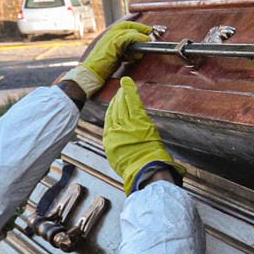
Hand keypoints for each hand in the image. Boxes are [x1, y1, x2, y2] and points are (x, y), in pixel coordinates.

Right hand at [58, 21, 154, 96]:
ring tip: (148, 39)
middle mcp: (108, 35)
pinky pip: (128, 37)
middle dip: (140, 27)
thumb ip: (123, 50)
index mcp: (108, 36)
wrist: (90, 73)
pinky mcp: (113, 44)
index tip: (145, 30)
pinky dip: (137, 38)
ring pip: (128, 30)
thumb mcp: (114, 56)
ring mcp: (110, 38)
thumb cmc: (102, 68)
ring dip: (140, 34)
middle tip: (149, 32)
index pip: (123, 26)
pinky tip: (144, 41)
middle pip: (126, 25)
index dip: (135, 27)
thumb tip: (137, 50)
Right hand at [103, 77, 183, 193]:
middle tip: (119, 91)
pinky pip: (133, 102)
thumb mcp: (119, 160)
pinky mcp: (139, 121)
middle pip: (115, 111)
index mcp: (109, 140)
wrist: (144, 171)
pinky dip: (129, 91)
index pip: (109, 120)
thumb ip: (118, 148)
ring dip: (122, 94)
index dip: (112, 110)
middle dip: (117, 100)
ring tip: (123, 86)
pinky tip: (127, 82)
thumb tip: (120, 143)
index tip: (114, 103)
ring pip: (122, 105)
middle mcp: (115, 130)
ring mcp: (127, 125)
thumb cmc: (136, 170)